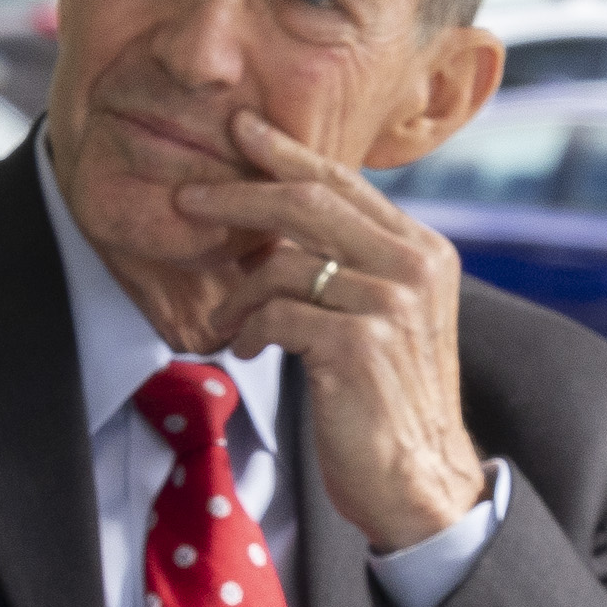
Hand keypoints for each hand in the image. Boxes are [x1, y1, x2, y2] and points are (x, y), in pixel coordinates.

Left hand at [173, 108, 491, 549]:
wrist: (418, 478)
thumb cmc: (384, 396)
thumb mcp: (379, 314)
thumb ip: (349, 262)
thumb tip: (277, 215)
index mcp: (421, 250)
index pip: (344, 183)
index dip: (288, 151)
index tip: (240, 127)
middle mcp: (415, 265)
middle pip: (308, 203)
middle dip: (237, 196)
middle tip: (185, 199)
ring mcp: (392, 302)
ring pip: (282, 264)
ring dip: (239, 294)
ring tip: (229, 324)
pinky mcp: (362, 343)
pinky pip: (277, 313)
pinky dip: (252, 330)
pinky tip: (253, 350)